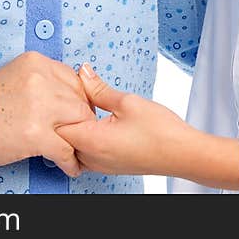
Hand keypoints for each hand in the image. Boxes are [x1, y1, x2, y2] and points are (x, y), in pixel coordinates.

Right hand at [0, 52, 95, 177]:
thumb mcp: (16, 76)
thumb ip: (43, 80)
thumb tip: (70, 94)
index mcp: (36, 62)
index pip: (73, 79)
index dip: (78, 99)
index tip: (78, 113)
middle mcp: (40, 79)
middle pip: (79, 100)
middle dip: (82, 120)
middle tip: (80, 134)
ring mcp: (39, 106)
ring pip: (79, 123)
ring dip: (80, 140)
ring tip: (78, 151)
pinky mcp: (36, 134)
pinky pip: (66, 149)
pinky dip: (70, 161)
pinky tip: (70, 167)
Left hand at [56, 64, 195, 177]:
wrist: (182, 154)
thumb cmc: (159, 131)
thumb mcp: (127, 101)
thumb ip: (98, 88)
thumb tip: (82, 73)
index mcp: (91, 141)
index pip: (57, 125)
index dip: (57, 105)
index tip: (64, 89)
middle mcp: (91, 158)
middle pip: (61, 137)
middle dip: (63, 115)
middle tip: (73, 93)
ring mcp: (99, 165)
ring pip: (72, 145)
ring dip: (74, 126)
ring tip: (86, 106)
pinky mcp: (107, 165)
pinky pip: (84, 151)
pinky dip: (84, 135)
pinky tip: (95, 120)